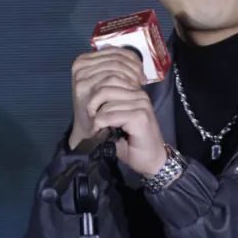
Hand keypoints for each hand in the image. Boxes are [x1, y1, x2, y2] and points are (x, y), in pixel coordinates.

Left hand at [68, 49, 167, 178]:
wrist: (151, 161)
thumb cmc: (131, 142)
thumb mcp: (115, 119)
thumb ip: (105, 104)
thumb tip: (87, 90)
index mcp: (134, 90)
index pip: (108, 76)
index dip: (94, 94)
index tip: (91, 112)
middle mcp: (139, 94)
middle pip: (105, 86)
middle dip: (92, 104)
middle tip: (92, 120)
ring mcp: (141, 104)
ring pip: (106, 102)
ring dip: (97, 118)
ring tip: (98, 129)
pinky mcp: (140, 117)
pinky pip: (110, 115)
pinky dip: (102, 125)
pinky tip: (103, 133)